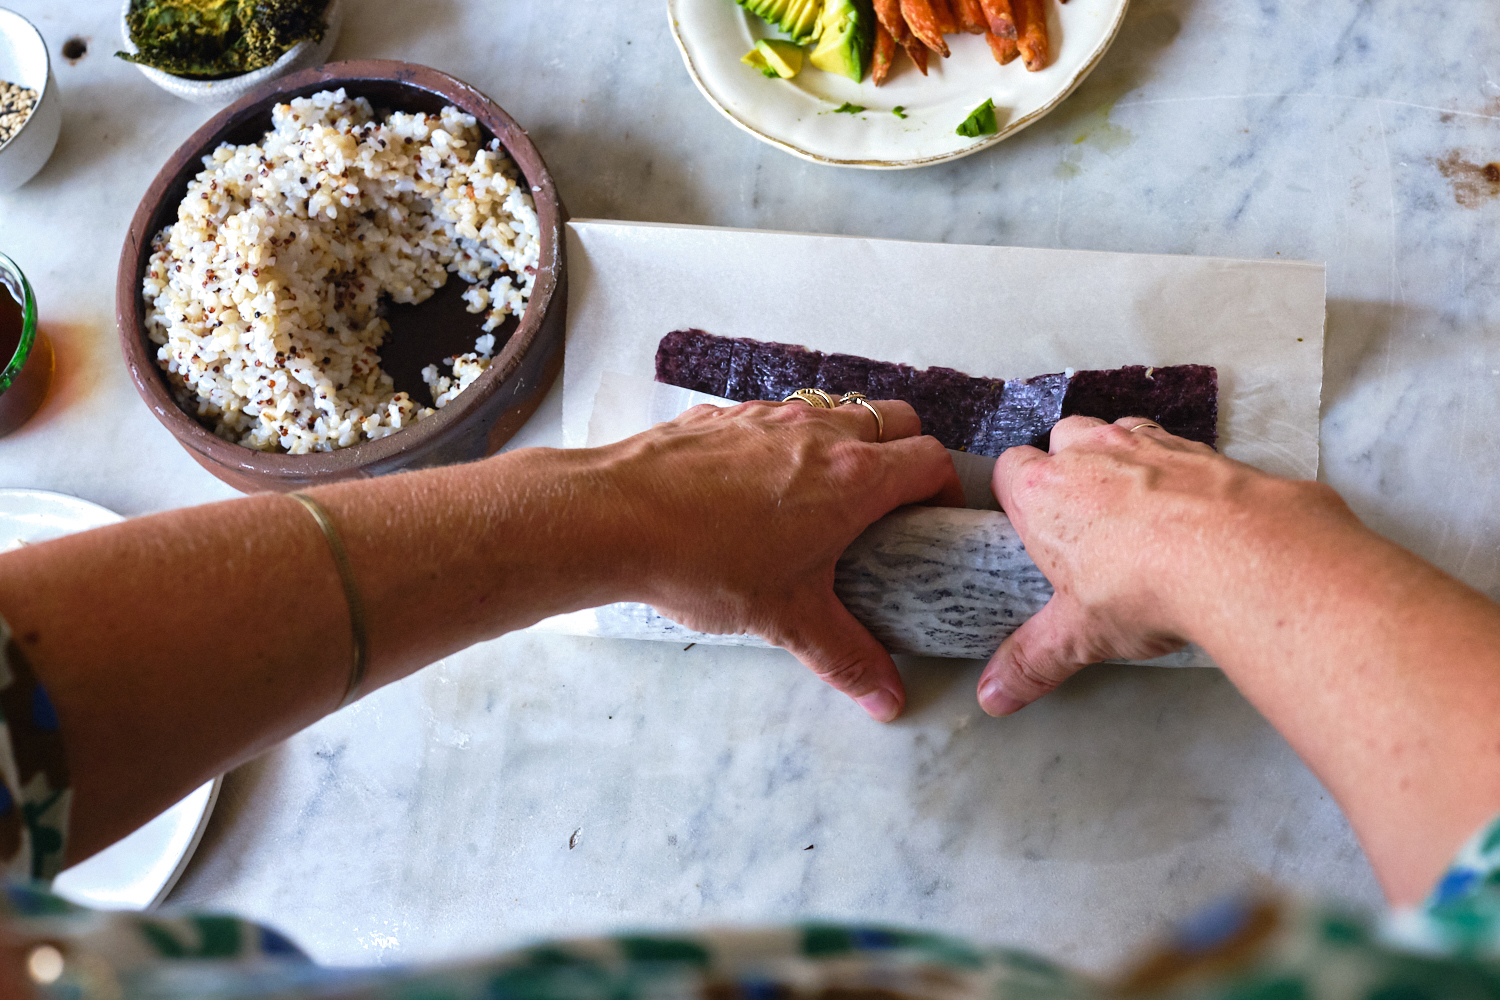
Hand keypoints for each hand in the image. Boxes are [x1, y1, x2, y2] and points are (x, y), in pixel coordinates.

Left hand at [598, 398, 963, 721]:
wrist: (612, 518)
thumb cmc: (705, 560)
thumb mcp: (787, 619)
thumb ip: (847, 657)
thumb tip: (886, 697)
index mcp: (852, 476)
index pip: (930, 459)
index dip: (945, 488)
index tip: (936, 518)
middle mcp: (818, 432)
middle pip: (893, 418)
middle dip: (905, 453)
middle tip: (892, 504)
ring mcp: (768, 416)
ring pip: (833, 411)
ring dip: (845, 442)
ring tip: (825, 497)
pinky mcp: (721, 416)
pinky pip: (775, 417)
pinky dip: (785, 442)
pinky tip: (756, 489)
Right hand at [977, 415, 1346, 715]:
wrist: (1240, 554)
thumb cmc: (1145, 584)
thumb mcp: (1080, 635)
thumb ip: (1033, 662)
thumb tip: (994, 696)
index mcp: (1044, 494)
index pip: (1009, 469)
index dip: (1017, 494)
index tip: (1030, 525)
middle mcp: (1090, 455)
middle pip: (1062, 438)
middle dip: (1067, 465)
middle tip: (1084, 519)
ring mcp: (1146, 444)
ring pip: (1116, 431)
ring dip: (1119, 458)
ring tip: (1135, 510)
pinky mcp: (1198, 448)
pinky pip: (1174, 445)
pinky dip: (1174, 468)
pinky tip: (1187, 508)